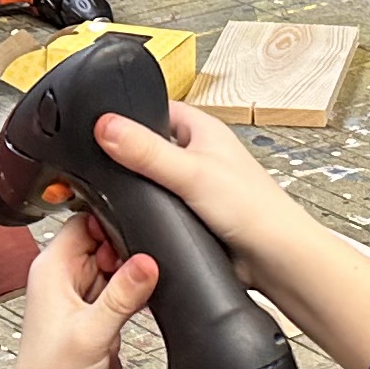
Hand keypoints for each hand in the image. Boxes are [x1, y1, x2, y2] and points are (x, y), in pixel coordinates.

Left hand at [0, 225, 161, 368]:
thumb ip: (121, 296)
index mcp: (52, 270)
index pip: (84, 221)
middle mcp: (68, 280)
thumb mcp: (90, 334)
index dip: (113, 217)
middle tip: (159, 250)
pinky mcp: (106, 319)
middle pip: (107, 240)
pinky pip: (130, 293)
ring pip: (121, 267)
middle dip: (132, 244)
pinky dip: (143, 293)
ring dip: (139, 272)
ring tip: (158, 276)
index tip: (144, 220)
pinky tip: (156, 296)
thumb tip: (147, 261)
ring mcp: (89, 300)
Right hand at [83, 102, 369, 368]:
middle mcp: (198, 154)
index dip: (126, 114)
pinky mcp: (191, 215)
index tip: (95, 126)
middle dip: (124, 157)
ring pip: (151, 180)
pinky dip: (144, 213)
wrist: (274, 260)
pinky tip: (131, 220)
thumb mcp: (191, 173)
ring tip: (108, 195)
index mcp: (202, 130)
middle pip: (147, 145)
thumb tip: (106, 126)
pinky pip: (158, 208)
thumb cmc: (253, 210)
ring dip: (134, 189)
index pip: (154, 108)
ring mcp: (194, 185)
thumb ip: (146, 151)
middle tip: (95, 166)